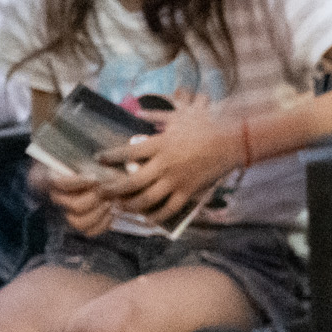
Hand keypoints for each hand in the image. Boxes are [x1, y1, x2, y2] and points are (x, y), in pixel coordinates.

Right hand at [31, 159, 118, 237]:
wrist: (93, 167)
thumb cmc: (92, 156)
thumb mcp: (92, 150)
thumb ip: (99, 153)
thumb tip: (118, 154)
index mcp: (54, 177)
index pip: (59, 183)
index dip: (78, 183)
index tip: (94, 178)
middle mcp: (58, 197)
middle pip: (73, 206)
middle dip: (95, 199)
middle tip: (108, 191)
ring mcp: (69, 212)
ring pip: (78, 222)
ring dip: (98, 213)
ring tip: (111, 201)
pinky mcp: (83, 222)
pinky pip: (89, 231)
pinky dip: (103, 224)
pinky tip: (113, 212)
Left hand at [99, 100, 241, 223]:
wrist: (232, 140)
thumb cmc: (206, 124)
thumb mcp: (179, 115)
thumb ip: (157, 115)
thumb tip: (139, 112)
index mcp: (159, 144)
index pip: (126, 153)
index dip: (109, 157)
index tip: (99, 159)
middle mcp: (163, 165)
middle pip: (130, 182)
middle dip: (113, 189)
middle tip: (101, 192)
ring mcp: (175, 180)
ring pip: (146, 199)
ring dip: (130, 205)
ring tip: (121, 206)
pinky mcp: (188, 191)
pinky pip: (169, 209)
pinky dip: (157, 216)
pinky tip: (148, 219)